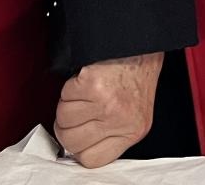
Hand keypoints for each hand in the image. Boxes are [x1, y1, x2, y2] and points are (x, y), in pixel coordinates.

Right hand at [54, 52, 163, 167]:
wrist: (142, 43)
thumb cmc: (137, 74)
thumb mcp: (134, 113)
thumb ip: (112, 133)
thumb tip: (80, 145)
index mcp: (132, 131)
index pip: (92, 160)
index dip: (79, 148)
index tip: (79, 135)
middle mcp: (120, 120)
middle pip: (70, 141)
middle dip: (67, 125)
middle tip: (77, 111)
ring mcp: (107, 104)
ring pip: (63, 117)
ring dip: (67, 103)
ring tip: (84, 92)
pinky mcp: (94, 86)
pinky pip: (65, 95)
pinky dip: (70, 86)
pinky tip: (86, 79)